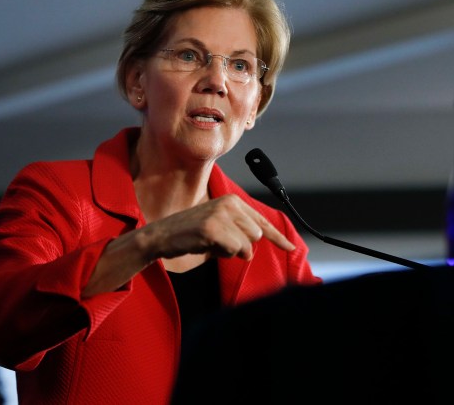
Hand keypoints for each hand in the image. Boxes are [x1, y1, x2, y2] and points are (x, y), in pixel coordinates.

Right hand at [144, 194, 294, 261]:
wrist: (162, 235)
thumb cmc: (191, 233)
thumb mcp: (218, 226)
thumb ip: (239, 231)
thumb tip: (254, 248)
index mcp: (231, 200)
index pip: (261, 221)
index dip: (277, 236)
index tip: (291, 246)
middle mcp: (229, 203)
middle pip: (255, 236)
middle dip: (241, 246)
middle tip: (218, 242)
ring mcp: (221, 215)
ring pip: (246, 245)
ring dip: (230, 251)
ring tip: (211, 243)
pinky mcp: (213, 228)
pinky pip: (233, 250)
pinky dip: (221, 254)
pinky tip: (206, 245)